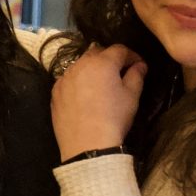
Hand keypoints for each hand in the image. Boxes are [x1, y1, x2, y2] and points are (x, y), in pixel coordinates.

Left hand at [51, 42, 146, 157]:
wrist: (87, 146)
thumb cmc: (114, 118)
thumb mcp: (131, 96)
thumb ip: (136, 75)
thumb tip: (140, 65)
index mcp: (102, 63)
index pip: (119, 50)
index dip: (132, 55)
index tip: (139, 65)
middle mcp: (80, 65)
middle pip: (97, 53)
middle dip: (110, 59)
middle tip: (120, 72)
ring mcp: (64, 78)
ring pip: (81, 65)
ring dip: (92, 69)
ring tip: (101, 83)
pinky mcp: (55, 92)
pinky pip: (69, 79)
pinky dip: (78, 81)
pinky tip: (84, 95)